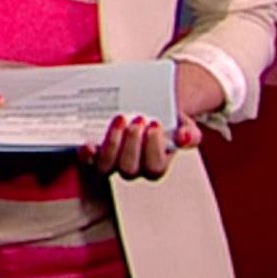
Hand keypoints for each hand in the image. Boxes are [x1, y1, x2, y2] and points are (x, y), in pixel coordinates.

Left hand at [77, 112, 199, 180]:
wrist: (147, 108)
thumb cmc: (165, 121)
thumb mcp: (182, 124)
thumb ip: (189, 133)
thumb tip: (185, 137)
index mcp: (156, 166)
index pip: (154, 168)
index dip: (153, 148)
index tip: (154, 123)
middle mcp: (133, 169)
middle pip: (128, 169)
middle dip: (132, 143)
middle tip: (137, 120)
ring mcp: (112, 163)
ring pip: (107, 166)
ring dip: (112, 143)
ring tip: (120, 119)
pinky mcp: (95, 155)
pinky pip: (88, 161)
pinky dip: (87, 154)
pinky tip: (89, 143)